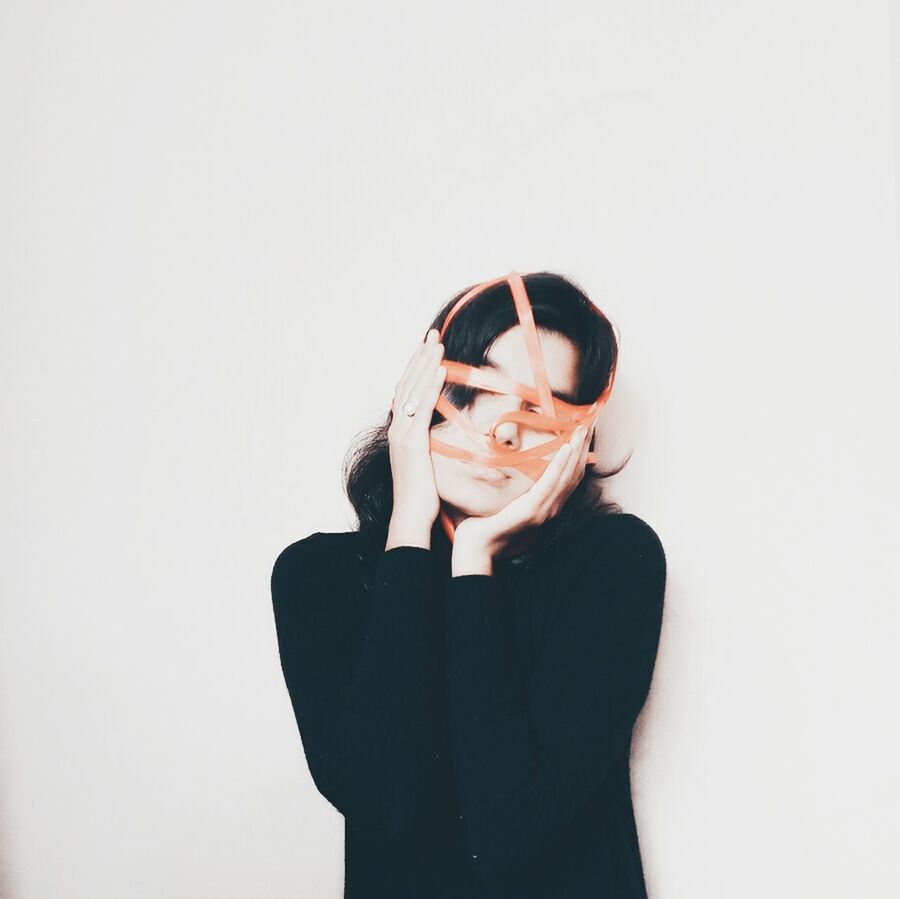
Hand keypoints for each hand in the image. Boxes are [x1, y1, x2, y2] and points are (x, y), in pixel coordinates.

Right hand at [387, 328, 446, 534]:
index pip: (407, 392)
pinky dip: (430, 386)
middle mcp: (397, 428)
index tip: (427, 349)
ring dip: (425, 364)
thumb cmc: (421, 497)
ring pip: (413, 390)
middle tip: (432, 333)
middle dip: (420, 357)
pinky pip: (422, 407)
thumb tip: (436, 439)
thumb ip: (428, 447)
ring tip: (437, 342)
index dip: (416, 369)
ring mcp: (402, 434)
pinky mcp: (411, 442)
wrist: (410, 517)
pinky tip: (441, 369)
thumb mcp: (425, 465)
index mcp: (400, 432)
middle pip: (407, 384)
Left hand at [453, 424, 590, 558]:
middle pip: (574, 474)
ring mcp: (544, 511)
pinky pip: (550, 483)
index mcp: (547, 507)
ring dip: (576, 451)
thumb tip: (519, 468)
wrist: (477, 548)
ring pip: (567, 476)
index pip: (570, 478)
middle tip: (589, 424)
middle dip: (583, 448)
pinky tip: (566, 448)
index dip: (580, 456)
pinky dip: (560, 464)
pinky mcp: (532, 510)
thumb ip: (520, 489)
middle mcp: (551, 509)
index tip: (583, 434)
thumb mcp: (509, 503)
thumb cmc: (488, 524)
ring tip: (580, 430)